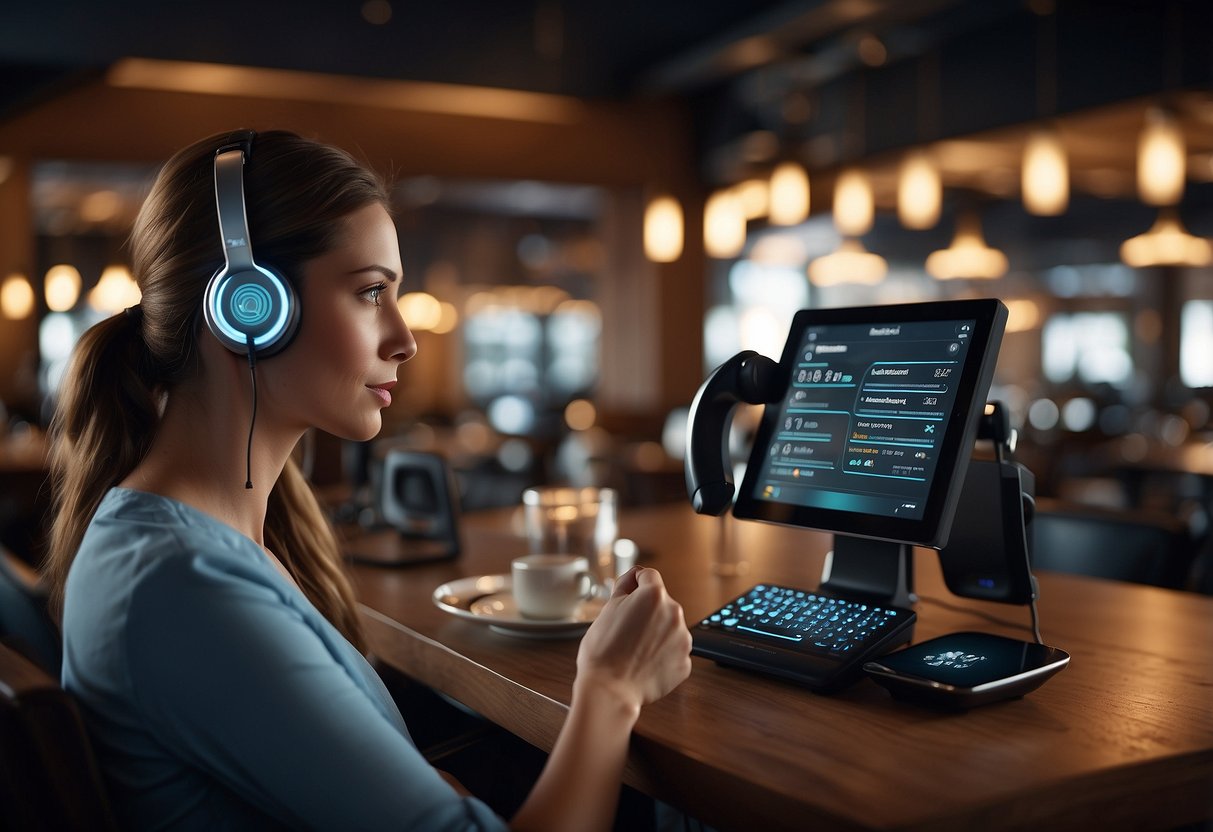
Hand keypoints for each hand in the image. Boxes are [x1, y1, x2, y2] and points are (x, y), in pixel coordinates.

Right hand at [574, 566, 692, 711]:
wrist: (609, 690)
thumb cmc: (603, 651)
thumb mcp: (608, 609)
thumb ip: (625, 587)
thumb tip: (633, 577)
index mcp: (654, 596)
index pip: (648, 576)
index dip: (635, 583)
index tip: (629, 592)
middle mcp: (674, 614)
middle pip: (660, 603)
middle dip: (646, 612)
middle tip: (625, 629)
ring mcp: (683, 639)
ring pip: (668, 628)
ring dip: (656, 633)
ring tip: (634, 649)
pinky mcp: (684, 662)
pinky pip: (673, 651)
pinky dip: (662, 655)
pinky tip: (644, 663)